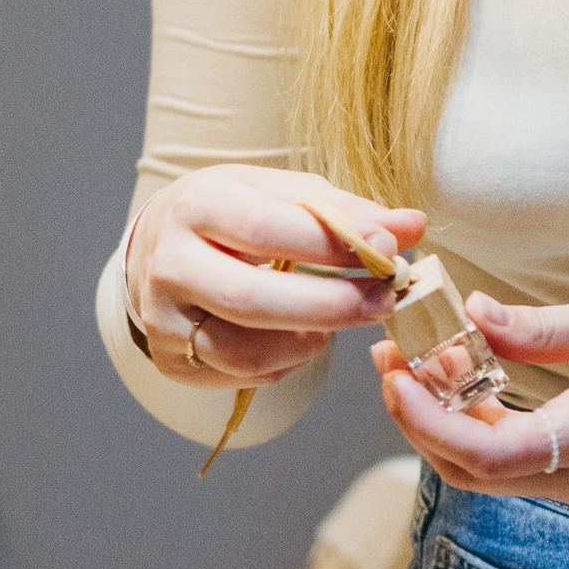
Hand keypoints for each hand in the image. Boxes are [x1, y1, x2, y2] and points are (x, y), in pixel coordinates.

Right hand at [125, 164, 425, 390]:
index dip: (333, 244)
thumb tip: (412, 225)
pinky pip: (243, 376)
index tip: (389, 248)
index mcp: (195, 206)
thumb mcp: (276, 192)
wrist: (157, 248)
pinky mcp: (175, 361)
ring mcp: (165, 320)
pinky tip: (306, 335)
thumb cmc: (228, 214)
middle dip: (331, 305)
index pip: (267, 229)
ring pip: (246, 352)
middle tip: (384, 299)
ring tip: (345, 317)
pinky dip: (288, 361)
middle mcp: (170, 265)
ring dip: (312, 340)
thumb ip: (343, 210)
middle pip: (253, 300)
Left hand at [374, 286, 568, 506]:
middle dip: (420, 419)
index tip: (396, 372)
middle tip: (392, 357)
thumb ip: (540, 328)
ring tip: (425, 358)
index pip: (489, 453)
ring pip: (490, 472)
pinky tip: (469, 379)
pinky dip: (480, 427)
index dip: (428, 419)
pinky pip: (518, 463)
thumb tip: (472, 316)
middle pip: (474, 472)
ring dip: (446, 423)